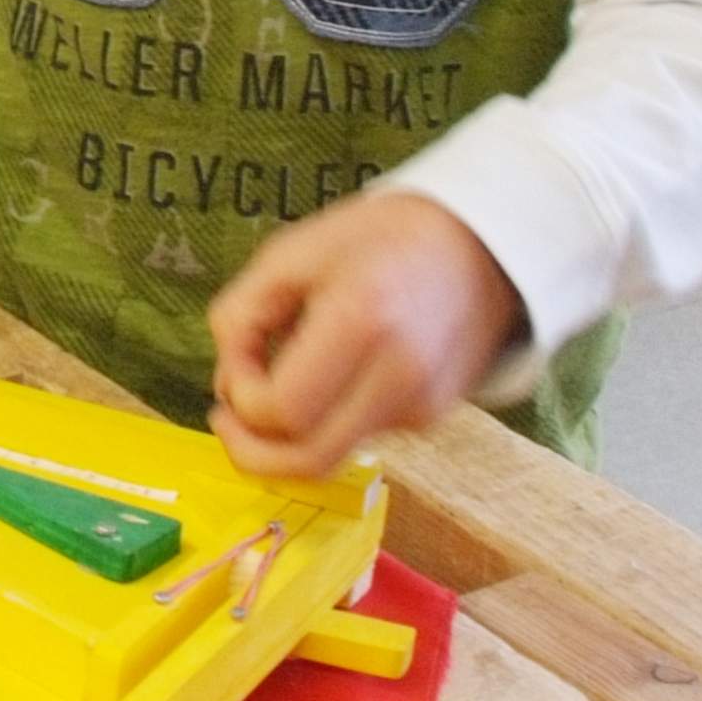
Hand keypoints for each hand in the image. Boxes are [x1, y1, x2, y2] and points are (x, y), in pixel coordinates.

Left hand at [204, 190, 523, 478]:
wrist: (476, 246)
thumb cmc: (374, 240)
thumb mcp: (290, 254)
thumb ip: (240, 316)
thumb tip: (227, 386)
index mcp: (361, 319)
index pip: (283, 408)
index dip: (240, 399)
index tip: (233, 363)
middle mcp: (400, 374)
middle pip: (309, 459)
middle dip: (252, 452)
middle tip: (226, 419)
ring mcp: (422, 404)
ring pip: (332, 457)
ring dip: (286, 440)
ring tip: (269, 392)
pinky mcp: (431, 418)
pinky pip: (359, 437)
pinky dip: (326, 422)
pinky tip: (328, 377)